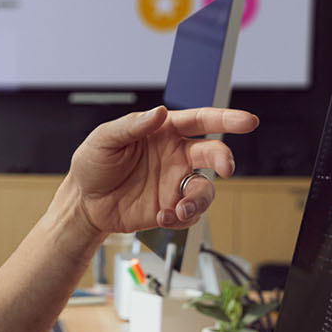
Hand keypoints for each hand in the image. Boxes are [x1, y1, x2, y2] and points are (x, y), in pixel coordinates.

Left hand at [69, 106, 257, 234]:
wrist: (84, 203)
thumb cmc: (93, 165)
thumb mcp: (105, 140)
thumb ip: (132, 126)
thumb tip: (159, 113)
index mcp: (163, 132)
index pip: (199, 120)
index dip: (225, 118)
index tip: (248, 121)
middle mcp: (175, 156)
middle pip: (213, 153)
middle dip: (224, 159)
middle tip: (226, 168)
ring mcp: (174, 183)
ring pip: (206, 189)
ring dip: (199, 200)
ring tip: (180, 208)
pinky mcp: (171, 208)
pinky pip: (190, 214)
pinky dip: (182, 218)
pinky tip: (163, 217)